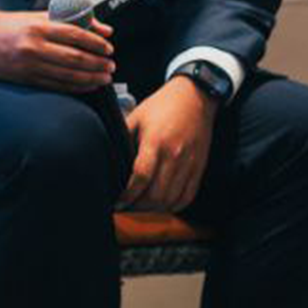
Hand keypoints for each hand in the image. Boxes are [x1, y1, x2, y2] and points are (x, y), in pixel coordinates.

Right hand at [0, 8, 114, 91]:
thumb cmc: (10, 26)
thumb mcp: (39, 16)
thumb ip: (72, 20)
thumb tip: (104, 29)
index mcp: (37, 27)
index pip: (75, 35)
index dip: (96, 43)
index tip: (108, 48)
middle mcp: (33, 46)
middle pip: (75, 58)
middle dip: (98, 64)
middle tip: (111, 65)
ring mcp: (28, 65)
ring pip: (68, 75)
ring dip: (91, 78)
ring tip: (104, 77)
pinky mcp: (25, 78)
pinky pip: (56, 86)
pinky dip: (76, 87)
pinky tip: (87, 85)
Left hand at [119, 77, 216, 211]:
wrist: (195, 98)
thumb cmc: (161, 106)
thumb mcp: (136, 117)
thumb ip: (123, 139)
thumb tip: (108, 160)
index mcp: (156, 142)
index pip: (141, 177)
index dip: (127, 194)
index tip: (116, 202)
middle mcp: (175, 156)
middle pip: (157, 194)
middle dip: (137, 206)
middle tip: (124, 207)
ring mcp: (190, 165)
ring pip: (172, 199)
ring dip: (154, 209)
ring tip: (138, 207)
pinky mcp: (199, 168)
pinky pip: (187, 196)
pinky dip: (173, 206)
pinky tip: (159, 205)